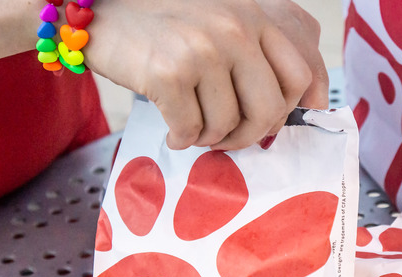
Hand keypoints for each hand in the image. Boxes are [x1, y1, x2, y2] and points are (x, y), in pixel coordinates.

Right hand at [85, 0, 326, 149]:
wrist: (100, 10)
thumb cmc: (163, 23)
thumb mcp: (222, 18)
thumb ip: (259, 49)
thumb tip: (296, 105)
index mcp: (255, 15)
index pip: (302, 73)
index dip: (292, 110)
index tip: (273, 122)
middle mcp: (235, 29)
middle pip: (271, 109)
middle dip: (250, 135)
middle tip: (229, 137)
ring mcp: (203, 50)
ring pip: (227, 125)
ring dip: (209, 138)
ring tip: (192, 125)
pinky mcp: (168, 73)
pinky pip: (190, 130)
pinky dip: (181, 139)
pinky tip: (171, 128)